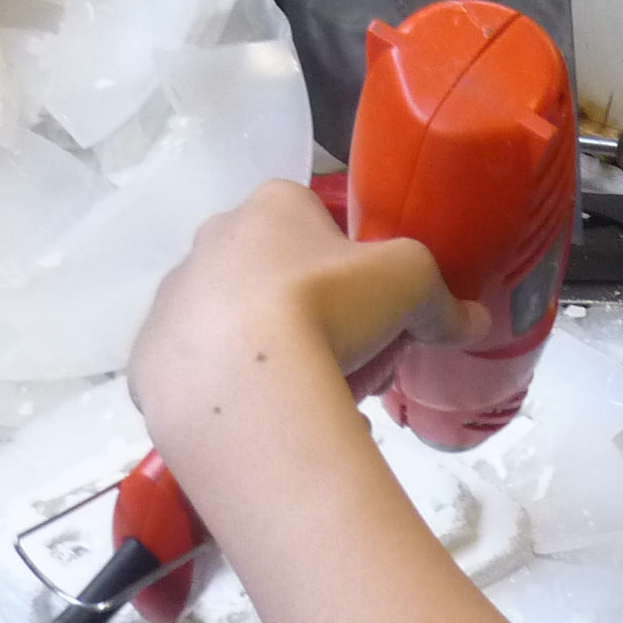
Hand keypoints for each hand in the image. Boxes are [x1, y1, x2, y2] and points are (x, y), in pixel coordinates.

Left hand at [128, 180, 487, 435]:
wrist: (247, 385)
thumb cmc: (331, 306)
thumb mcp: (413, 287)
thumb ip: (445, 303)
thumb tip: (476, 323)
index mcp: (270, 204)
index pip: (309, 217)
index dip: (344, 261)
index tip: (366, 305)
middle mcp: (210, 239)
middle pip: (264, 268)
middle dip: (299, 306)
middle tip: (339, 352)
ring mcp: (171, 300)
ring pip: (224, 320)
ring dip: (257, 348)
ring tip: (301, 395)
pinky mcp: (146, 359)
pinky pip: (193, 372)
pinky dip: (223, 391)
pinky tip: (257, 418)